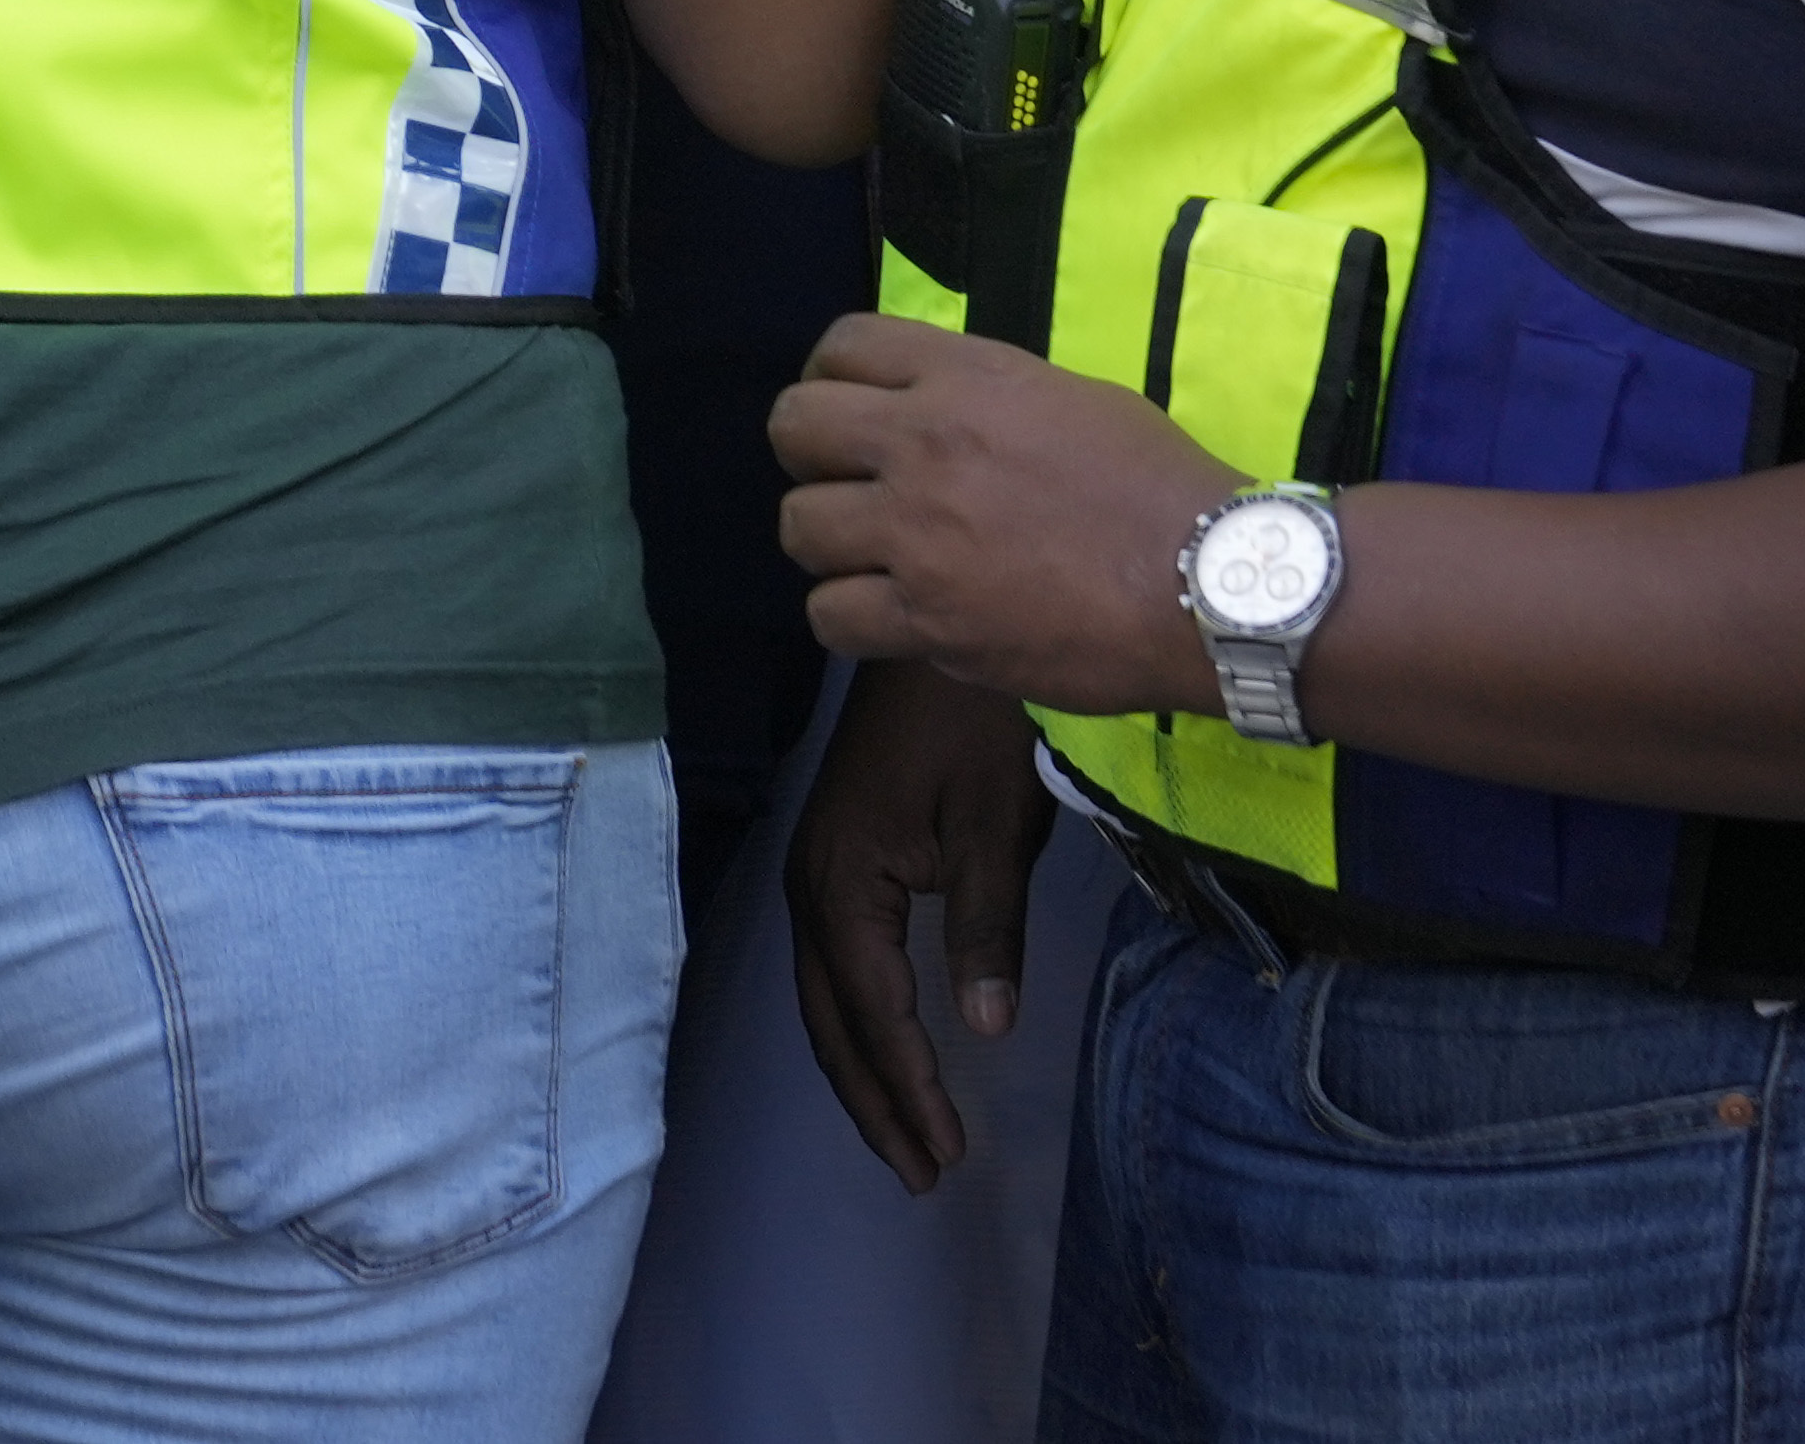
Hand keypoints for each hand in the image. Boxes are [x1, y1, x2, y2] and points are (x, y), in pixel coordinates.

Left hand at [776, 308, 1233, 714]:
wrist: (1210, 584)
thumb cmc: (1159, 487)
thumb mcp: (1073, 400)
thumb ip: (990, 401)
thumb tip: (948, 419)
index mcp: (966, 378)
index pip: (842, 343)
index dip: (832, 377)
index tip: (852, 413)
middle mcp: (924, 443)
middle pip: (793, 426)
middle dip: (809, 455)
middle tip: (848, 485)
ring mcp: (917, 533)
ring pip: (799, 525)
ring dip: (827, 544)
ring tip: (869, 560)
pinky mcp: (927, 618)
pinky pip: (831, 615)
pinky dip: (850, 620)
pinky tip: (888, 620)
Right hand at [785, 652, 1054, 1195]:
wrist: (938, 632)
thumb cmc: (973, 723)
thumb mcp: (994, 826)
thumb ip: (985, 929)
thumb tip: (985, 1031)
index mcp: (842, 881)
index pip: (873, 1011)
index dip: (911, 1087)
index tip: (951, 1151)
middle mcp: (811, 883)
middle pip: (830, 1018)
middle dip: (875, 1099)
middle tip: (925, 1172)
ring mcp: (815, 869)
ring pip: (826, 996)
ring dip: (863, 1069)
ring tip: (908, 1137)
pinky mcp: (835, 857)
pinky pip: (837, 964)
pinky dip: (860, 1020)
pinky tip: (890, 1048)